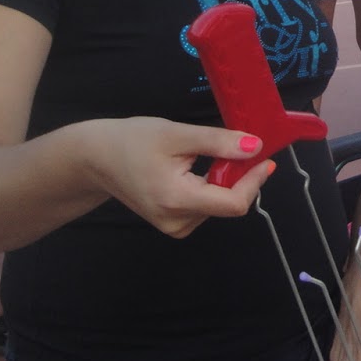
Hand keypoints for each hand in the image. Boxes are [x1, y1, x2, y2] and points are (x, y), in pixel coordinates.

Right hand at [83, 117, 275, 238]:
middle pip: (228, 204)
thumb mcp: (177, 134)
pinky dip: (212, 188)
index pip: (233, 203)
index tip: (264, 158)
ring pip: (218, 205)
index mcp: (176, 200)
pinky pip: (205, 206)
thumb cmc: (131, 142)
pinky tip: (199, 170)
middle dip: (240, 177)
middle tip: (241, 147)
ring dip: (226, 181)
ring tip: (210, 156)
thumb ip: (218, 142)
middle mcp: (176, 221)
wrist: (96, 158)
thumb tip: (255, 147)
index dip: (254, 181)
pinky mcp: (172, 223)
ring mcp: (174, 226)